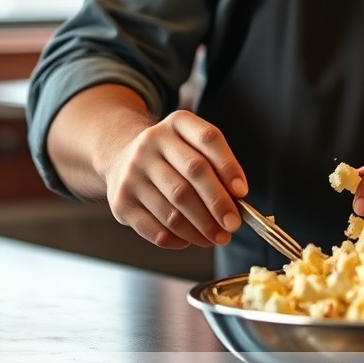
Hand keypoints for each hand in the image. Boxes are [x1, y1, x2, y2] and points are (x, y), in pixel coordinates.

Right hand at [100, 109, 247, 249]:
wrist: (121, 159)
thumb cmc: (171, 156)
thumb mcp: (191, 145)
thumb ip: (215, 166)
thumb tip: (236, 200)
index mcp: (177, 123)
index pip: (208, 138)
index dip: (228, 166)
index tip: (242, 192)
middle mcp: (152, 141)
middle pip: (193, 172)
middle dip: (218, 203)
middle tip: (233, 224)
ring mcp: (133, 171)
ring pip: (174, 207)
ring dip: (201, 227)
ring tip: (218, 236)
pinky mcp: (121, 201)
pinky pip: (155, 228)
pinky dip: (178, 238)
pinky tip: (191, 239)